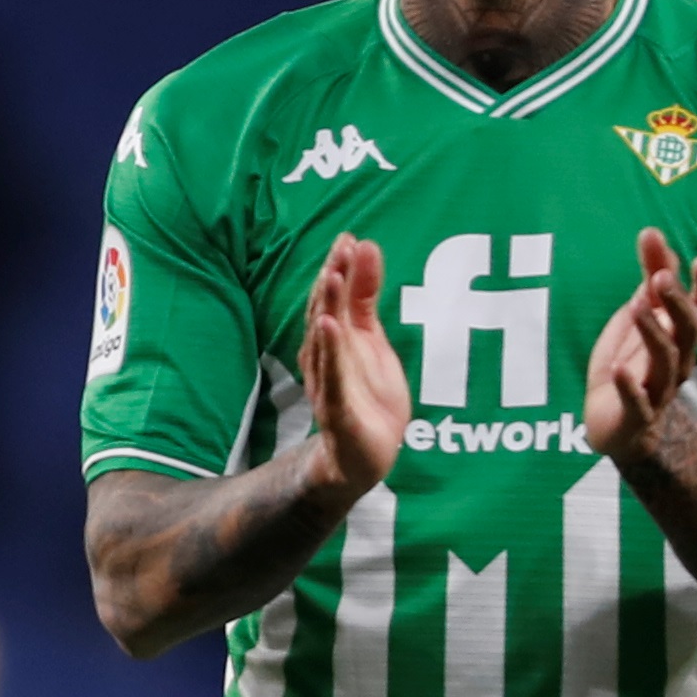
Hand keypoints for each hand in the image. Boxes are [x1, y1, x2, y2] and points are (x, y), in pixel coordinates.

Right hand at [296, 237, 407, 500]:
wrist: (360, 459)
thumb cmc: (366, 397)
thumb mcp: (372, 341)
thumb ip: (365, 298)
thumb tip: (365, 245)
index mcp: (336, 341)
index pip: (334, 299)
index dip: (340, 268)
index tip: (349, 237)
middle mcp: (325, 359)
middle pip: (325, 314)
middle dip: (333, 281)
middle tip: (342, 249)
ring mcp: (328, 384)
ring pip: (325, 342)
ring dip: (328, 308)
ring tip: (334, 277)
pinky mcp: (337, 411)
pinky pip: (332, 378)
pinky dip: (329, 352)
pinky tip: (329, 327)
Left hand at [582, 228, 696, 463]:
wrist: (622, 427)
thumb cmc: (633, 363)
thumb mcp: (638, 314)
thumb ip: (648, 277)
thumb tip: (652, 234)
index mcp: (679, 336)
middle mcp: (676, 361)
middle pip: (687, 331)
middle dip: (677, 303)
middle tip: (662, 277)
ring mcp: (657, 389)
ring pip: (665, 361)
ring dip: (653, 332)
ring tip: (637, 305)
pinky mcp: (635, 416)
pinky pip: (637, 402)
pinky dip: (629, 386)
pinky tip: (619, 368)